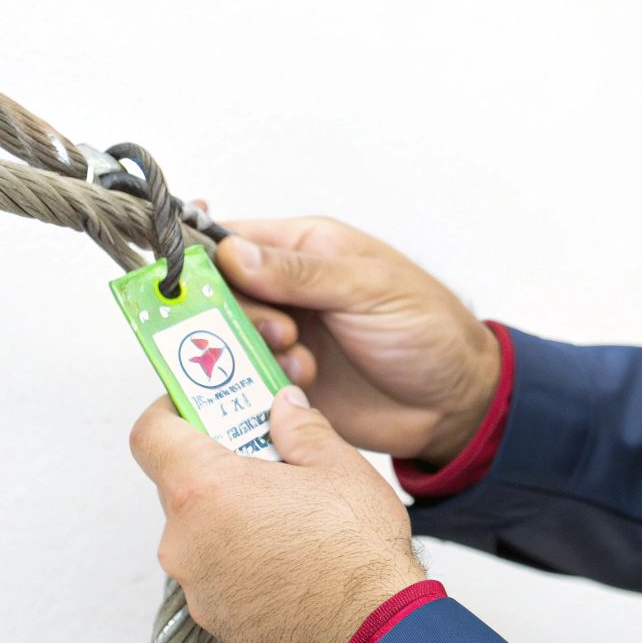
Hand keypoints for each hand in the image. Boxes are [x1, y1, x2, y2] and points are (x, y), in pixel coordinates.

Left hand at [129, 386, 427, 642]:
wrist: (373, 631)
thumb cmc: (356, 554)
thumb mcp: (337, 465)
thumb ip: (300, 427)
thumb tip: (284, 407)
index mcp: (205, 489)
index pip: (151, 435)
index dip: (171, 411)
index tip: (198, 404)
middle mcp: (185, 540)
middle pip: (179, 483)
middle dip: (217, 464)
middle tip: (263, 456)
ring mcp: (196, 585)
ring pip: (199, 530)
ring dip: (230, 514)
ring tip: (286, 512)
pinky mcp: (214, 617)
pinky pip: (215, 572)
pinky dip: (239, 557)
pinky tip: (287, 555)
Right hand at [214, 217, 500, 466]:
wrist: (456, 402)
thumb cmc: (428, 328)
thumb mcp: (369, 288)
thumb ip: (300, 273)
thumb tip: (233, 253)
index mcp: (306, 248)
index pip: (232, 240)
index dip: (203, 257)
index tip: (186, 278)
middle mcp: (288, 291)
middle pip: (220, 294)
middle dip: (239, 313)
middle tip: (284, 331)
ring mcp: (285, 337)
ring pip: (229, 341)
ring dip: (254, 352)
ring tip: (303, 362)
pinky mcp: (286, 383)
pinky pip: (245, 382)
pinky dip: (262, 385)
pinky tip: (303, 385)